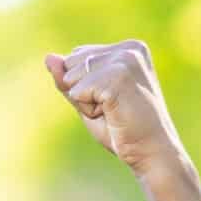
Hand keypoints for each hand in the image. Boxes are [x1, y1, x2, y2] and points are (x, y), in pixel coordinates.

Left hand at [43, 40, 187, 178]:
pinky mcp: (119, 75)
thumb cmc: (122, 129)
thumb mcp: (89, 100)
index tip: (112, 101)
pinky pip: (78, 91)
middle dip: (81, 92)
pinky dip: (88, 109)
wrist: (152, 152)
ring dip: (85, 102)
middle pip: (71, 64)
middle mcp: (129, 47)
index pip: (76, 57)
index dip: (83, 86)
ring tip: (114, 111)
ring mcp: (126, 59)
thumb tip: (48, 57)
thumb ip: (68, 79)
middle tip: (113, 109)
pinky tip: (113, 115)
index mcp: (128, 47)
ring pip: (72, 77)